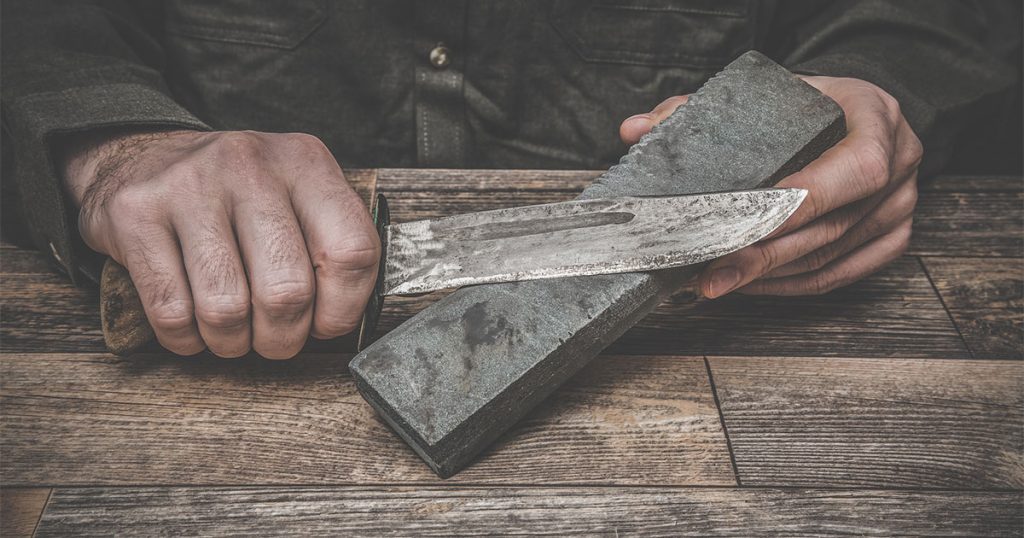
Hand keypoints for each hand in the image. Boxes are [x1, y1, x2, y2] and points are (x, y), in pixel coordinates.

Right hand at [60, 130, 379, 358]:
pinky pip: (171, 312)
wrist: (141, 158)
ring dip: (232, 343)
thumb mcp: (296, 198)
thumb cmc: (235, 197)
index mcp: (305, 163)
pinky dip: (186, 339)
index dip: (343, 308)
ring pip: (226, 309)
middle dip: (283, 338)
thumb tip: (343, 321)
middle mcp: (250, 165)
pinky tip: (192, 325)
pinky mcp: (135, 213)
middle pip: (288, 291)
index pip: (352, 252)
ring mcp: (189, 185)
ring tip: (232, 334)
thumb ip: (330, 246)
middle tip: (274, 339)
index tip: (325, 325)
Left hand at [620, 76, 921, 296]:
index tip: (742, 226)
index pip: (852, 170)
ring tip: (717, 281)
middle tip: (710, 275)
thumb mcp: (766, 91)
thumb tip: (633, 129)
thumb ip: (696, 107)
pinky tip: (751, 284)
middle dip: (765, 255)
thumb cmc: (809, 104)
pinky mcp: (893, 239)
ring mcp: (902, 207)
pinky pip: (839, 275)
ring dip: (771, 276)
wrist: (858, 112)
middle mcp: (902, 165)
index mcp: (878, 117)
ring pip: (832, 257)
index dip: (799, 205)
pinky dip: (791, 285)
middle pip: (832, 225)